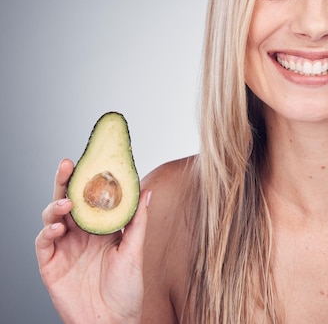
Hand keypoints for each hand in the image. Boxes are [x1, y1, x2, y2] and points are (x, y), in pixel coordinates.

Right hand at [35, 159, 150, 323]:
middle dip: (66, 181)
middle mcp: (80, 234)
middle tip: (68, 164)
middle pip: (69, 201)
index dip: (88, 179)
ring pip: (53, 218)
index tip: (91, 158)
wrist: (113, 322)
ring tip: (67, 201)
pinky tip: (56, 228)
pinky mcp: (51, 266)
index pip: (91, 197)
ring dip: (56, 205)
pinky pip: (43, 244)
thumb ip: (138, 221)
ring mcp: (65, 248)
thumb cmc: (127, 290)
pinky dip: (47, 233)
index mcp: (100, 228)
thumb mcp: (135, 251)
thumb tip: (146, 191)